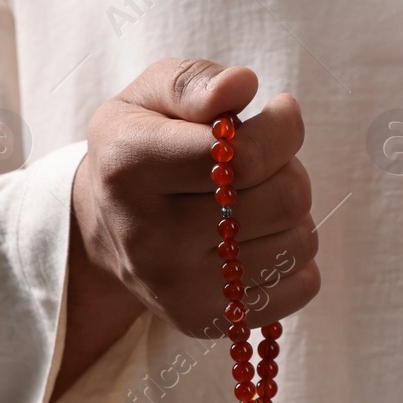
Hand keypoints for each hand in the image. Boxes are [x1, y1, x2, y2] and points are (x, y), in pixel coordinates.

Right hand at [55, 58, 318, 400]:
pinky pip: (300, 287)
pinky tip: (259, 241)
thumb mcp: (148, 97)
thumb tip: (242, 84)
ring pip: (297, 243)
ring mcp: (177, 287)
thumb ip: (194, 82)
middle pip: (281, 201)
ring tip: (257, 201)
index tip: (282, 112)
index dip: (283, 128)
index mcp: (130, 165)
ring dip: (294, 214)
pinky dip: (295, 259)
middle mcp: (148, 235)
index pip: (244, 156)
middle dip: (289, 169)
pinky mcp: (205, 321)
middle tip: (264, 163)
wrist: (101, 228)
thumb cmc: (141, 147)